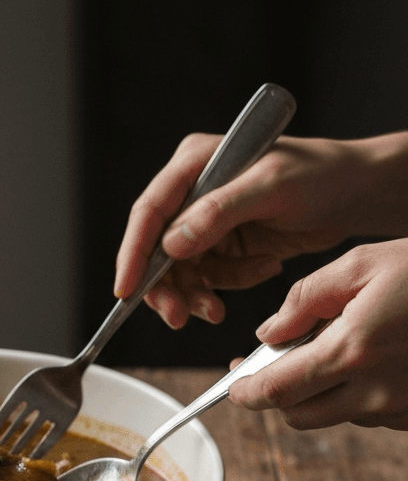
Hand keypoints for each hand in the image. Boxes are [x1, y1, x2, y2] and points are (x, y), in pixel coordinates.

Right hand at [114, 134, 374, 328]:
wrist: (354, 193)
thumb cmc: (320, 174)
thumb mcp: (270, 187)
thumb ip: (218, 212)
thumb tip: (170, 244)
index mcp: (194, 163)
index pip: (149, 212)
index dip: (133, 254)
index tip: (127, 291)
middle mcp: (193, 191)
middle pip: (157, 250)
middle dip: (169, 287)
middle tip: (180, 316)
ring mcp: (206, 220)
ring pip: (182, 271)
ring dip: (202, 293)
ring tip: (221, 306)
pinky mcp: (223, 244)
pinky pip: (211, 277)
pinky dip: (231, 283)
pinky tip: (262, 267)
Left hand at [228, 239, 407, 430]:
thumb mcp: (366, 263)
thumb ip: (306, 299)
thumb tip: (267, 334)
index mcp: (352, 351)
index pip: (275, 392)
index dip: (244, 393)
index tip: (232, 383)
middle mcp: (373, 392)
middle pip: (296, 416)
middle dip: (277, 395)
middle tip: (272, 364)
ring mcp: (397, 410)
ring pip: (332, 416)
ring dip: (318, 392)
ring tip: (334, 346)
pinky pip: (368, 414)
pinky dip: (355, 392)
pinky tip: (371, 357)